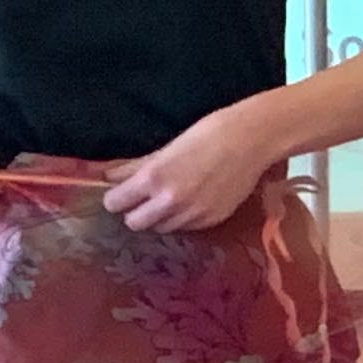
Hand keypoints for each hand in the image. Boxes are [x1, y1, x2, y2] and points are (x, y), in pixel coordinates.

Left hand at [103, 103, 285, 233]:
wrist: (252, 140)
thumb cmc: (207, 134)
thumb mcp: (167, 148)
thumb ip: (136, 166)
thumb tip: (110, 176)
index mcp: (154, 178)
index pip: (116, 203)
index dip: (116, 197)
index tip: (121, 192)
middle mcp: (170, 201)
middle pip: (134, 223)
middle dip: (136, 212)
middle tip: (144, 199)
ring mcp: (193, 214)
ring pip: (161, 228)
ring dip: (160, 217)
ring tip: (172, 198)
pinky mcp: (212, 220)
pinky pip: (186, 227)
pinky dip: (183, 218)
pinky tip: (193, 200)